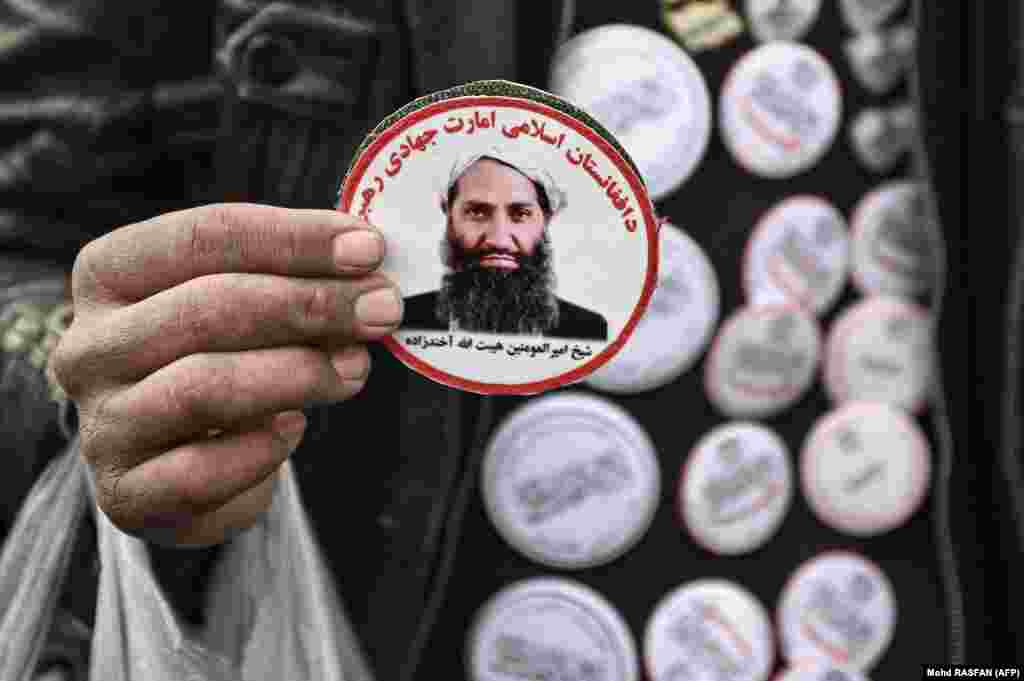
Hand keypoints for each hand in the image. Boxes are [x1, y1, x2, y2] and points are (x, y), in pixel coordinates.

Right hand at [51, 204, 401, 546]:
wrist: (185, 467)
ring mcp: (102, 424)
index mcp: (111, 275)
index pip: (204, 237)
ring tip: (356, 368)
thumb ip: (296, 282)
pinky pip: (202, 470)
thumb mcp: (249, 307)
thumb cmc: (223, 362)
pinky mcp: (128, 493)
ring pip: (204, 386)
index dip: (294, 239)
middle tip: (382, 309)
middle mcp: (90, 345)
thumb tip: (371, 274)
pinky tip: (295, 429)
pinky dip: (264, 449)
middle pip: (207, 307)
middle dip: (310, 304)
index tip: (369, 249)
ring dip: (299, 372)